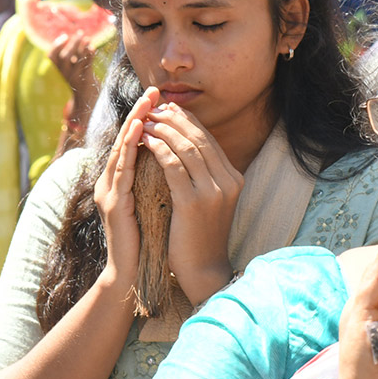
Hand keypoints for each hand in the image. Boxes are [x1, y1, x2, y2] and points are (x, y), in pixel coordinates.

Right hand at [49, 33, 98, 116]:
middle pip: (65, 56)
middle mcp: (64, 74)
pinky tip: (93, 48)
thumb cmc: (78, 83)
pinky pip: (87, 66)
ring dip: (82, 47)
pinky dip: (89, 56)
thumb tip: (74, 42)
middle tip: (80, 33)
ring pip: (77, 60)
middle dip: (73, 43)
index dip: (56, 45)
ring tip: (88, 38)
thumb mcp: (71, 71)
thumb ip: (71, 59)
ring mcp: (75, 78)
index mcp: (58, 71)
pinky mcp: (86, 80)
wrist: (84, 103)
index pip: (52, 57)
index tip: (64, 36)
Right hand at [94, 89, 156, 295]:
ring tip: (145, 104)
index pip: (136, 142)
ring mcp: (110, 193)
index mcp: (123, 182)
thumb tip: (174, 159)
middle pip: (126, 140)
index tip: (162, 97)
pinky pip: (123, 172)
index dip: (147, 118)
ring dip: (133, 125)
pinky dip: (130, 149)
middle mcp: (113, 183)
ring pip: (121, 151)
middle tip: (153, 90)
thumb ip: (158, 181)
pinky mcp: (114, 205)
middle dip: (140, 113)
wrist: (134, 273)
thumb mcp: (157, 203)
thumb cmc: (149, 241)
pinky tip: (139, 133)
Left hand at [140, 103, 243, 304]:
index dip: (185, 120)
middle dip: (173, 119)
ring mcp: (214, 191)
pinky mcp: (194, 202)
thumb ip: (203, 173)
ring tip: (144, 122)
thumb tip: (183, 145)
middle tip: (151, 110)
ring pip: (187, 148)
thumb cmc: (199, 233)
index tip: (165, 110)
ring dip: (162, 130)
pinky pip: (173, 166)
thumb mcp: (208, 199)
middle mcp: (228, 181)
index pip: (209, 139)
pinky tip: (143, 141)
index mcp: (234, 177)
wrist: (202, 268)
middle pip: (199, 138)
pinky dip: (157, 148)